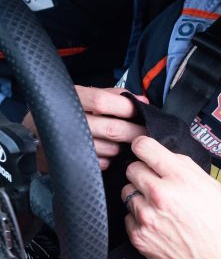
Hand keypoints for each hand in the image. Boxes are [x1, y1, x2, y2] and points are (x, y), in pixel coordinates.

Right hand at [23, 86, 146, 170]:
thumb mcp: (87, 96)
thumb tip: (142, 100)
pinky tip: (108, 154)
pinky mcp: (71, 160)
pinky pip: (100, 162)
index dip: (125, 107)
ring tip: (123, 144)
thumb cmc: (71, 110)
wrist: (37, 132)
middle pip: (111, 128)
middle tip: (145, 134)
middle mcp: (70, 119)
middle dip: (133, 132)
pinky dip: (109, 160)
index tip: (141, 112)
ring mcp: (69, 141)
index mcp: (74, 98)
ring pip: (109, 148)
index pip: (102, 101)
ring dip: (120, 147)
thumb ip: (115, 96)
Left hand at [121, 135, 220, 258]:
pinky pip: (128, 216)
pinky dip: (139, 218)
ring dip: (139, 196)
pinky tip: (158, 224)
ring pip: (127, 192)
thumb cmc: (218, 225)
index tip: (145, 152)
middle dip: (143, 173)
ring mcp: (146, 217)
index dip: (143, 147)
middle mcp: (160, 195)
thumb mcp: (212, 187)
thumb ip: (186, 167)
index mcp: (180, 179)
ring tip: (159, 207)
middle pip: (131, 168)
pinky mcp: (138, 236)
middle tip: (157, 184)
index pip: (144, 147)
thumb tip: (165, 156)